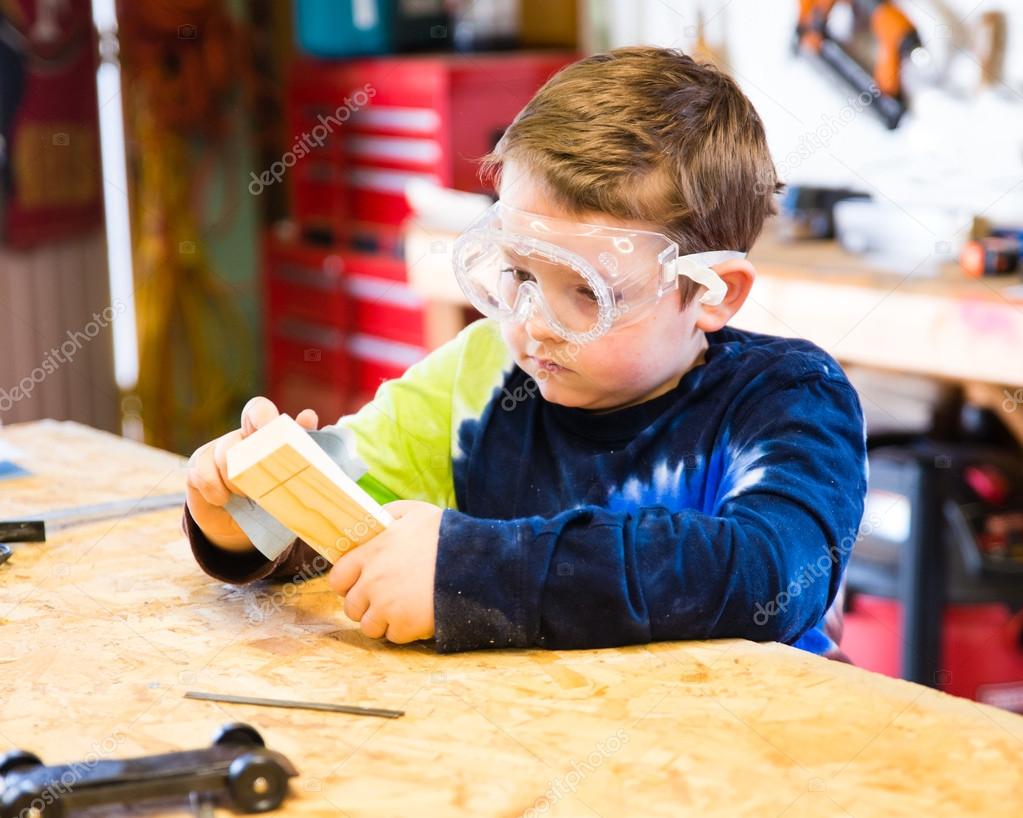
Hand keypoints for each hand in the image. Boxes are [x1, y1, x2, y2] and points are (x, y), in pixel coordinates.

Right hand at [186, 396, 318, 550]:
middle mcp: (240, 437)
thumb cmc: (270, 498)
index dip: (264, 416)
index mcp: (265, 436)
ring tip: (245, 496)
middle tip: (261, 472)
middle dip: (251, 450)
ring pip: (224, 454)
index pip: (259, 411)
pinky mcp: (198, 467)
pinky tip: (222, 500)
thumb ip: (299, 453)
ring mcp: (217, 450)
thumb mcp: (288, 481)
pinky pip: (202, 473)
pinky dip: (214, 489)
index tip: (273, 427)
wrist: (238, 525)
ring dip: (236, 479)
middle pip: (238, 432)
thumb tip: (308, 417)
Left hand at [327, 500, 442, 643]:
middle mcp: (373, 582)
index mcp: (372, 554)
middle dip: (365, 605)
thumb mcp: (415, 512)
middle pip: (351, 607)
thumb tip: (374, 519)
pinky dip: (404, 630)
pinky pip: (393, 636)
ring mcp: (387, 606)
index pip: (337, 578)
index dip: (347, 583)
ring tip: (401, 610)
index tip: (359, 584)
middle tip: (384, 599)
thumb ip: (389, 514)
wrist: (475, 562)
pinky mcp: (405, 625)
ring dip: (382, 621)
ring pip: (369, 626)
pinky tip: (418, 616)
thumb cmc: (445, 535)